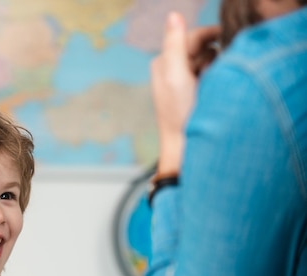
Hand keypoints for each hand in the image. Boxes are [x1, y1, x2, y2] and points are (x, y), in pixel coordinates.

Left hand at [150, 12, 219, 175]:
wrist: (186, 148)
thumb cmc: (179, 114)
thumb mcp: (175, 76)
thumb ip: (175, 44)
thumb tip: (174, 14)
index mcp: (163, 62)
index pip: (191, 35)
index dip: (209, 37)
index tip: (224, 42)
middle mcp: (172, 69)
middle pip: (203, 48)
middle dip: (211, 58)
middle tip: (205, 80)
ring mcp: (185, 82)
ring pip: (211, 61)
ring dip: (214, 71)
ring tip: (207, 91)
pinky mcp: (196, 94)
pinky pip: (213, 76)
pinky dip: (216, 81)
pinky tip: (211, 95)